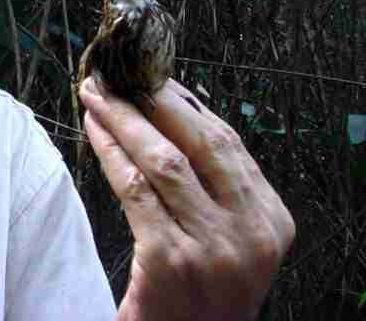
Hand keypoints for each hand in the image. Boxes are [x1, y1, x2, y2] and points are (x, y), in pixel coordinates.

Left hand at [78, 76, 294, 320]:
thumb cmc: (199, 292)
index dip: (185, 102)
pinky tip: (93, 129)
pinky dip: (109, 151)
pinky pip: (133, 187)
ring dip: (123, 118)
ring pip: (162, 159)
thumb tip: (171, 111)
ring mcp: (212, 247)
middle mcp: (251, 233)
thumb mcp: (230, 239)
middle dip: (153, 99)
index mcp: (272, 221)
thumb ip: (215, 186)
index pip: (228, 142)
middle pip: (199, 142)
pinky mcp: (170, 260)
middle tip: (117, 73)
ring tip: (96, 93)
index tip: (152, 76)